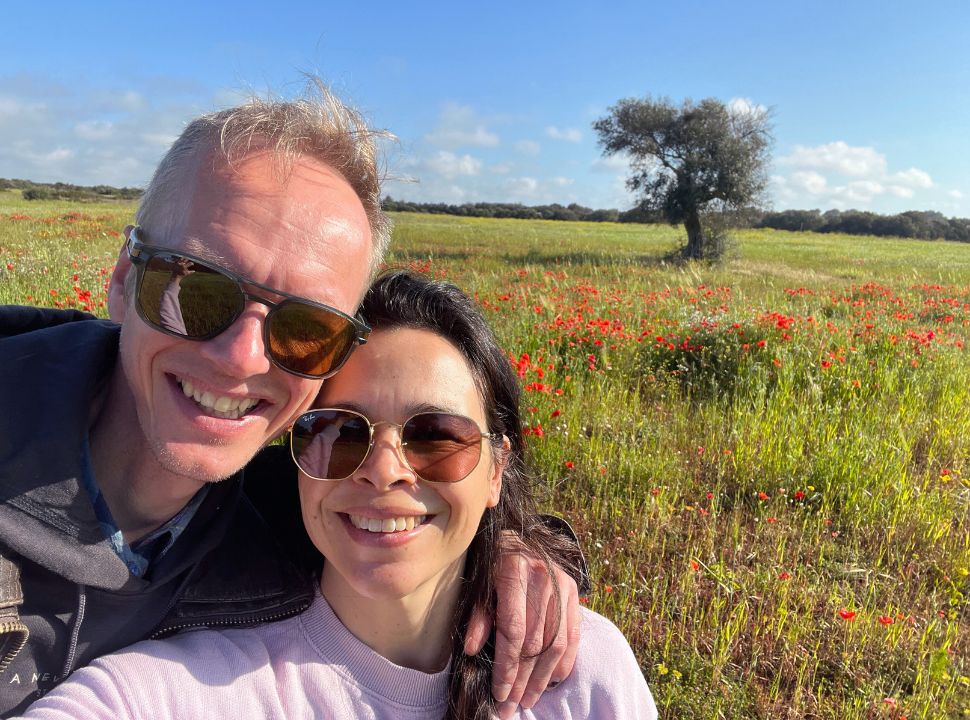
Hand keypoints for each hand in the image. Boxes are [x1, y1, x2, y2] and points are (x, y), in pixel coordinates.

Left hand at [464, 543, 580, 717]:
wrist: (517, 534)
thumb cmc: (491, 563)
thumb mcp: (478, 582)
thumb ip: (477, 615)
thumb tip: (471, 649)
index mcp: (514, 570)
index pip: (513, 631)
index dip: (506, 666)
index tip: (499, 693)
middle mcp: (542, 577)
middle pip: (535, 642)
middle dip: (522, 679)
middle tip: (510, 706)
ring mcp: (562, 583)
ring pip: (555, 643)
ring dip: (542, 678)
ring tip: (528, 700)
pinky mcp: (573, 589)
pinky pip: (572, 634)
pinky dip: (564, 661)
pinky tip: (552, 681)